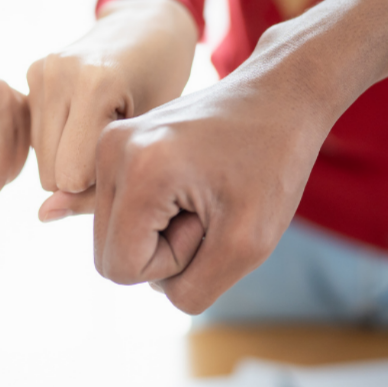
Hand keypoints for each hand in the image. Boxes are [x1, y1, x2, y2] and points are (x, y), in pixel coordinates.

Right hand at [27, 0, 197, 212]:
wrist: (151, 28)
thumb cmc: (163, 85)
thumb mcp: (146, 137)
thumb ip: (97, 185)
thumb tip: (42, 215)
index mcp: (96, 84)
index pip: (73, 176)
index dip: (103, 182)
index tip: (132, 161)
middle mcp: (59, 74)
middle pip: (51, 172)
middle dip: (82, 176)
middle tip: (118, 150)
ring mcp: (41, 70)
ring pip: (40, 157)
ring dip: (69, 158)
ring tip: (102, 132)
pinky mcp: (32, 72)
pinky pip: (36, 137)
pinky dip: (60, 140)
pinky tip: (85, 122)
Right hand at [86, 58, 328, 313]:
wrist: (280, 97)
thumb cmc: (273, 166)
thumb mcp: (248, 246)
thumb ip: (193, 289)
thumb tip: (148, 284)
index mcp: (140, 171)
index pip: (121, 268)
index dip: (172, 264)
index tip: (211, 221)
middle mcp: (110, 150)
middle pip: (109, 253)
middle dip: (163, 250)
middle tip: (207, 209)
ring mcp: (107, 143)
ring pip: (113, 235)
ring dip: (159, 234)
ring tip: (200, 196)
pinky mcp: (113, 143)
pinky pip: (119, 211)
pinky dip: (154, 214)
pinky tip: (188, 186)